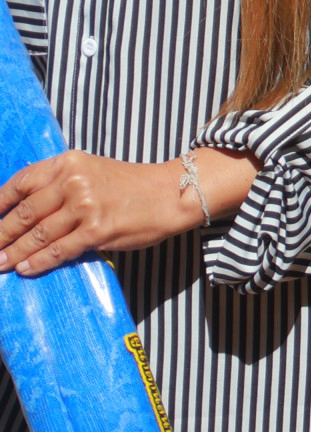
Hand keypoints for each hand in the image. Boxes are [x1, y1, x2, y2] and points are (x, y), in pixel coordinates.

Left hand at [0, 153, 198, 275]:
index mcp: (68, 163)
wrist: (171, 194)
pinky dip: (39, 261)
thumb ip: (58, 183)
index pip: (20, 183)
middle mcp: (73, 182)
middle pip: (24, 212)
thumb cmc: (130, 185)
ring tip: (0, 264)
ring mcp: (85, 206)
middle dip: (1, 234)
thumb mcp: (90, 170)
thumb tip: (22, 208)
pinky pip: (59, 250)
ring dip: (14, 252)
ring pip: (38, 234)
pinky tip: (26, 268)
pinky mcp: (97, 230)